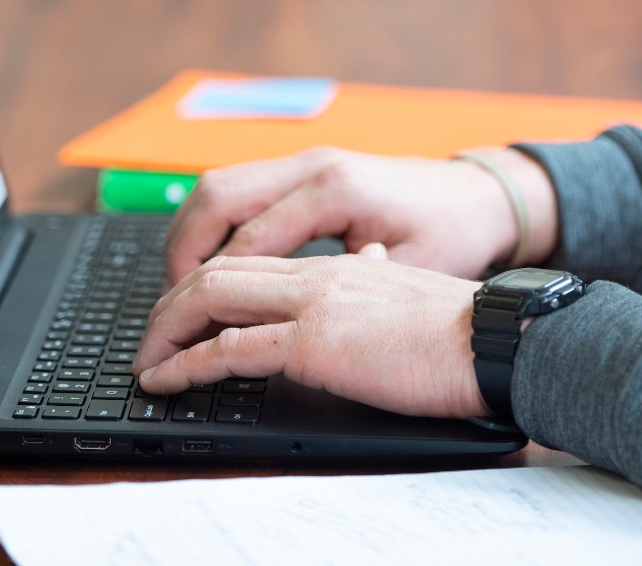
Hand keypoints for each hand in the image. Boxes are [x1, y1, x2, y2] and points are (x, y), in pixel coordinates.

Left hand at [134, 253, 488, 419]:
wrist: (496, 339)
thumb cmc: (462, 329)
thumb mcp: (407, 293)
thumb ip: (374, 277)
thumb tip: (365, 265)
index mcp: (335, 266)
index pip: (250, 261)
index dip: (205, 283)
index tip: (184, 311)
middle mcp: (315, 275)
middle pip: (217, 272)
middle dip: (170, 304)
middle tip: (148, 336)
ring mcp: (312, 305)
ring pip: (211, 299)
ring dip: (166, 330)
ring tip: (145, 361)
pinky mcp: (315, 343)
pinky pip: (230, 349)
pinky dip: (187, 364)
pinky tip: (167, 380)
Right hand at [164, 146, 557, 286]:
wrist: (481, 195)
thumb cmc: (452, 233)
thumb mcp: (407, 269)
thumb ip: (345, 286)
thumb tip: (286, 316)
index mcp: (335, 190)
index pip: (247, 240)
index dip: (210, 289)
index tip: (187, 330)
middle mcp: (311, 166)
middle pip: (215, 198)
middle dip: (182, 254)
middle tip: (170, 308)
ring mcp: (305, 161)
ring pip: (217, 187)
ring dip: (189, 236)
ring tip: (180, 289)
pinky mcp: (304, 169)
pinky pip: (237, 189)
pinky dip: (212, 225)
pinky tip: (211, 264)